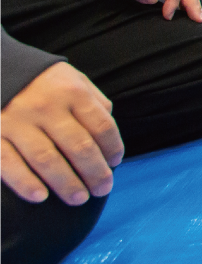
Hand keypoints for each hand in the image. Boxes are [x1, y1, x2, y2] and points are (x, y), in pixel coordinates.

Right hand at [0, 62, 122, 204]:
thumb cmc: (40, 80)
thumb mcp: (72, 78)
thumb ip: (92, 100)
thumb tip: (108, 126)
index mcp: (72, 92)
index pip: (102, 126)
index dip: (112, 148)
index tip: (115, 163)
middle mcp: (46, 107)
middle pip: (79, 147)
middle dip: (95, 172)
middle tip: (103, 190)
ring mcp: (17, 122)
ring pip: (47, 159)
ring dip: (66, 183)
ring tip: (79, 199)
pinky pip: (9, 163)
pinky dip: (25, 182)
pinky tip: (41, 197)